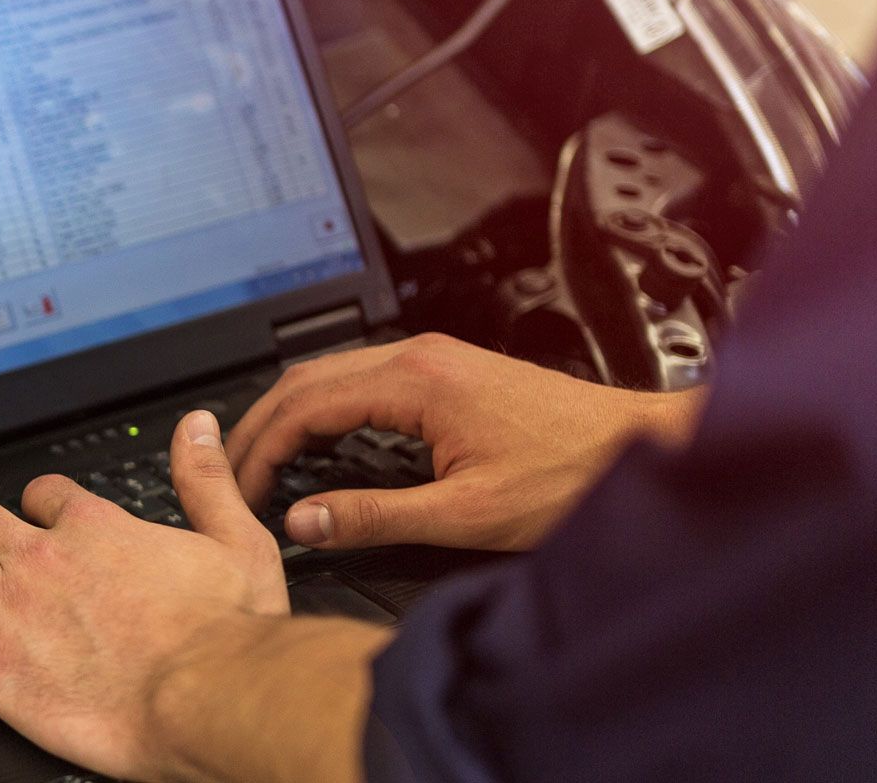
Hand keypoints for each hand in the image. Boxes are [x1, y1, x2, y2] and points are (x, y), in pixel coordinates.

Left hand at [0, 410, 286, 780]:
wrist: (207, 700)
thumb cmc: (227, 636)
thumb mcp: (236, 540)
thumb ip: (206, 479)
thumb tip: (197, 428)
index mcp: (95, 527)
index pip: (44, 494)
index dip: (37, 504)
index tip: (36, 517)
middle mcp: (42, 556)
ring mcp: (8, 603)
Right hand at [228, 333, 704, 550]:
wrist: (644, 444)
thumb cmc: (573, 474)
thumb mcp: (466, 512)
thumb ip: (375, 516)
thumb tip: (304, 521)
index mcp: (415, 380)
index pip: (304, 405)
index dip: (260, 450)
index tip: (240, 489)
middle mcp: (420, 356)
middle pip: (306, 379)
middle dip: (259, 426)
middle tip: (231, 474)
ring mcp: (435, 358)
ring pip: (332, 374)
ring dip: (290, 414)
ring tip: (265, 460)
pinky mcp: (449, 371)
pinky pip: (362, 378)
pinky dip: (325, 408)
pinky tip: (321, 441)